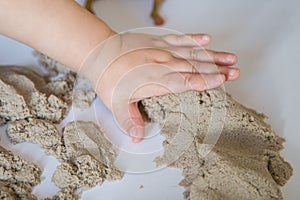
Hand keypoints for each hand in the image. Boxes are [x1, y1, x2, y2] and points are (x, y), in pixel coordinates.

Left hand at [80, 31, 238, 142]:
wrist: (99, 53)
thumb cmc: (108, 77)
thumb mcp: (116, 104)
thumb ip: (130, 120)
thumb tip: (137, 138)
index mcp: (157, 80)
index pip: (187, 82)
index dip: (207, 82)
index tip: (223, 81)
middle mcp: (163, 64)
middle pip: (195, 68)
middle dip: (217, 70)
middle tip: (235, 71)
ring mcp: (162, 51)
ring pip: (192, 53)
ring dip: (212, 56)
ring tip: (230, 57)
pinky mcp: (158, 41)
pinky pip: (179, 39)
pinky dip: (193, 39)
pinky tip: (206, 40)